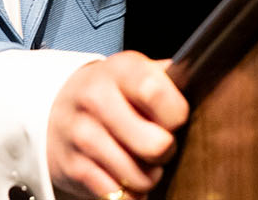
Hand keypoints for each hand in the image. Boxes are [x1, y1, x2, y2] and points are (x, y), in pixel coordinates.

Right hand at [47, 52, 188, 198]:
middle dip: (167, 152)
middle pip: (154, 144)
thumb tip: (203, 79)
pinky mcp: (73, 168)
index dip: (176, 113)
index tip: (175, 119)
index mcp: (120, 70)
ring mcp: (82, 136)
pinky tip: (127, 178)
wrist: (54, 110)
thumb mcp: (133, 72)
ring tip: (144, 163)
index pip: (156, 92)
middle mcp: (96, 100)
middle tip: (162, 146)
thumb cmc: (110, 92)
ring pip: (139, 176)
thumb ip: (165, 76)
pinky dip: (130, 194)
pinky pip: (117, 195)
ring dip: (149, 177)